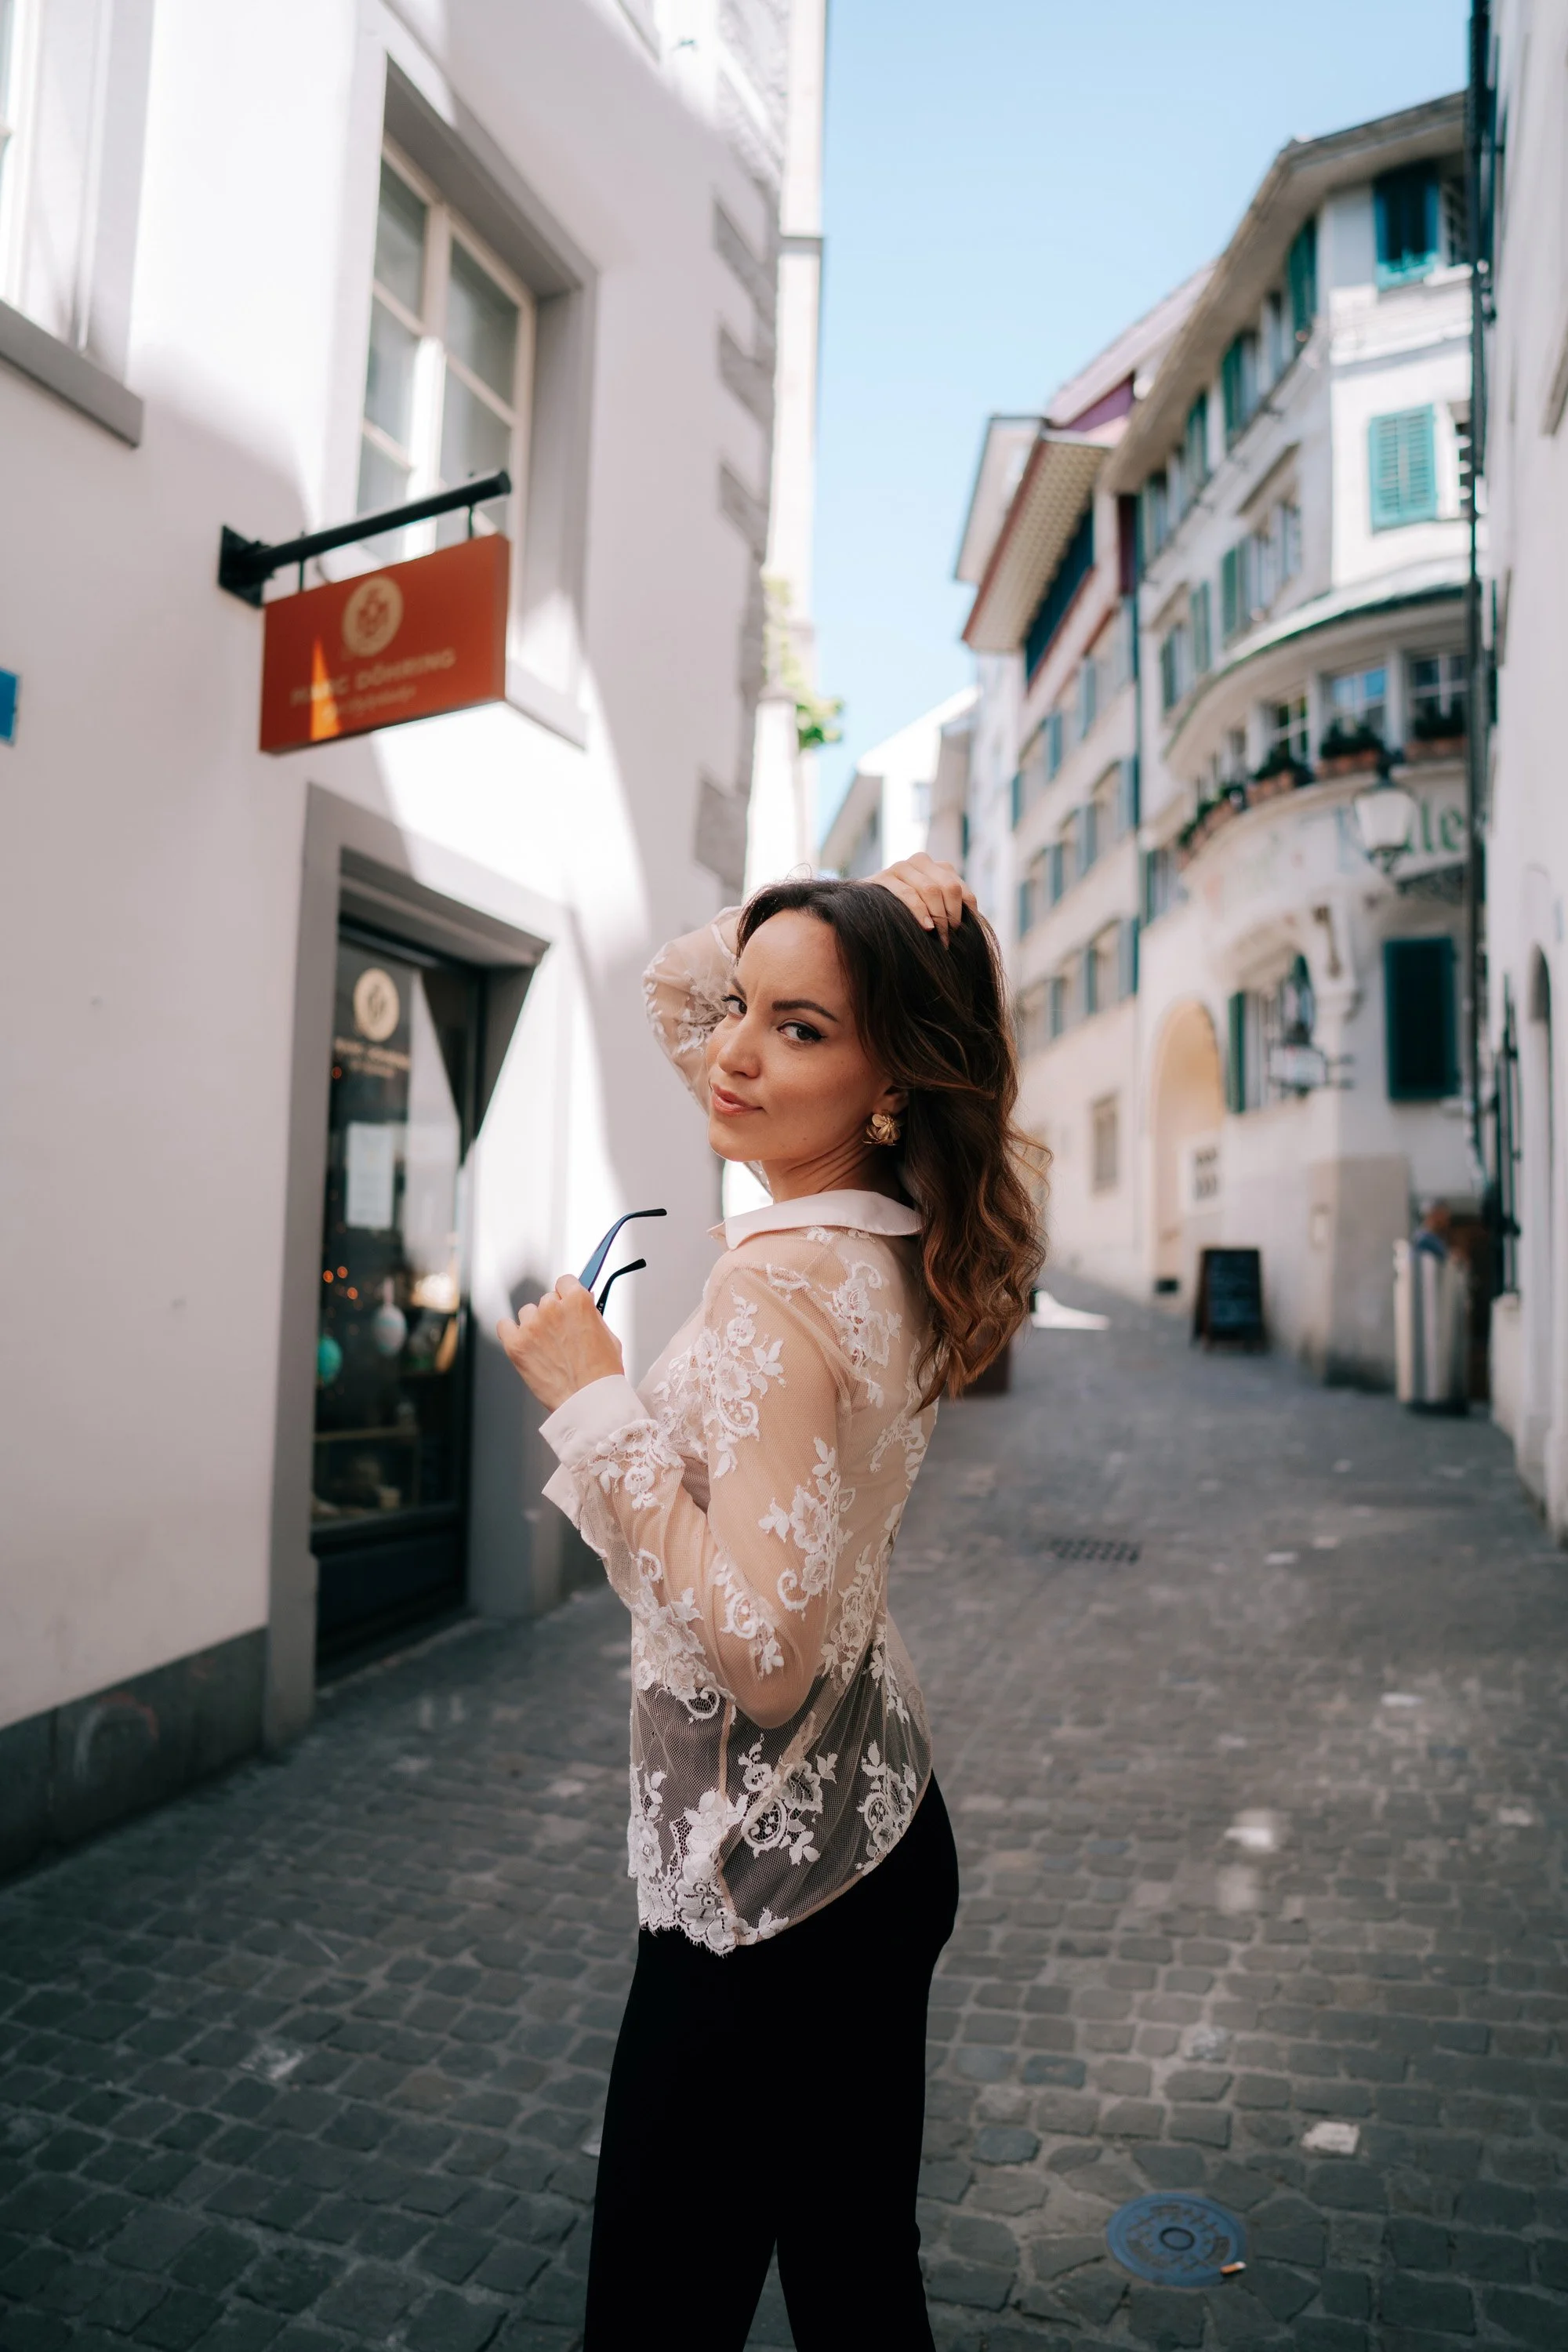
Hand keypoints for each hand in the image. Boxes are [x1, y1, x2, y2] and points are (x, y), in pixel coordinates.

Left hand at [497, 1276, 625, 1410]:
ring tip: (547, 1348)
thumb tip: (582, 1304)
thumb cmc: (602, 1375)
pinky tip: (523, 1343)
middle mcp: (552, 1308)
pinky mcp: (515, 1344)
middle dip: (553, 1315)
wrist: (588, 1402)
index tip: (566, 1303)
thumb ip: (592, 1315)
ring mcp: (532, 1326)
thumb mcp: (608, 1336)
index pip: (565, 1282)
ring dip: (535, 1325)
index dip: (566, 1295)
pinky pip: (504, 1326)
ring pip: (527, 1313)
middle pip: (546, 1299)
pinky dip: (511, 1332)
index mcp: (577, 1301)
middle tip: (561, 1336)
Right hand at [867, 853, 977, 945]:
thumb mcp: (932, 908)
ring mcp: (901, 866)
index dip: (965, 914)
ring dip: (938, 917)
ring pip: (930, 889)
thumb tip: (976, 921)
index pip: (961, 889)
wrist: (864, 907)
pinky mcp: (883, 877)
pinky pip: (907, 893)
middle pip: (949, 887)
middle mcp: (921, 861)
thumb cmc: (904, 914)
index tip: (960, 935)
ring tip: (938, 937)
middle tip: (948, 939)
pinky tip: (925, 927)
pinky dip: (919, 912)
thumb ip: (950, 907)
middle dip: (951, 916)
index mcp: (938, 867)